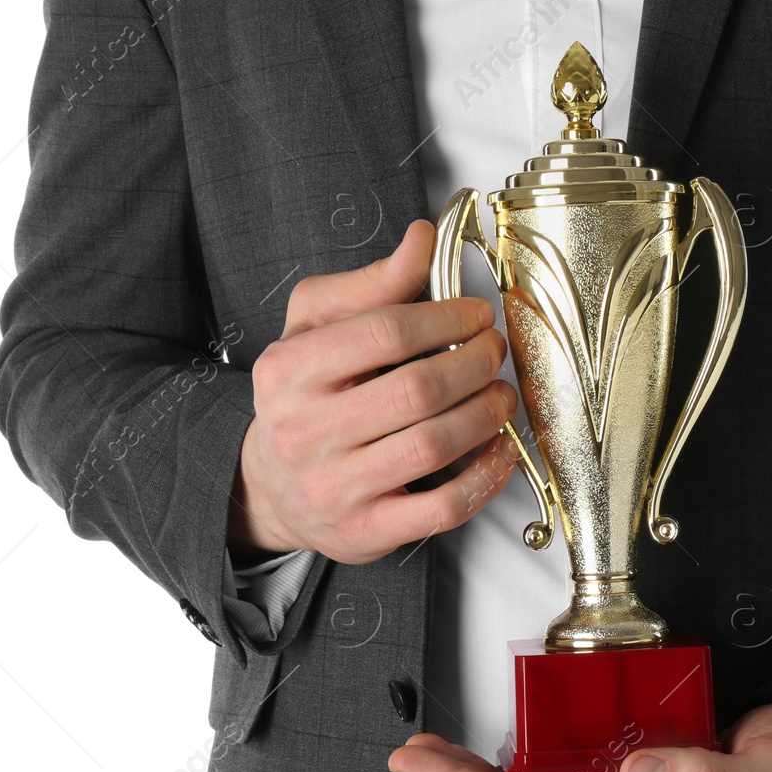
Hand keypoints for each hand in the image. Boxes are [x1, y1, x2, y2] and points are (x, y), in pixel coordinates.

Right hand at [228, 219, 517, 563]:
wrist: (270, 487)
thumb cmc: (302, 398)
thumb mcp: (315, 327)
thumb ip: (372, 283)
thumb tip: (422, 238)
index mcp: (287, 370)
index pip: (383, 332)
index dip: (446, 318)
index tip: (477, 314)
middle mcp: (303, 431)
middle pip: (417, 390)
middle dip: (474, 364)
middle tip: (495, 352)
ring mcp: (333, 488)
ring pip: (433, 446)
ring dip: (486, 415)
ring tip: (500, 395)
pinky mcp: (365, 532)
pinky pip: (442, 508)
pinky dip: (485, 477)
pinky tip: (499, 451)